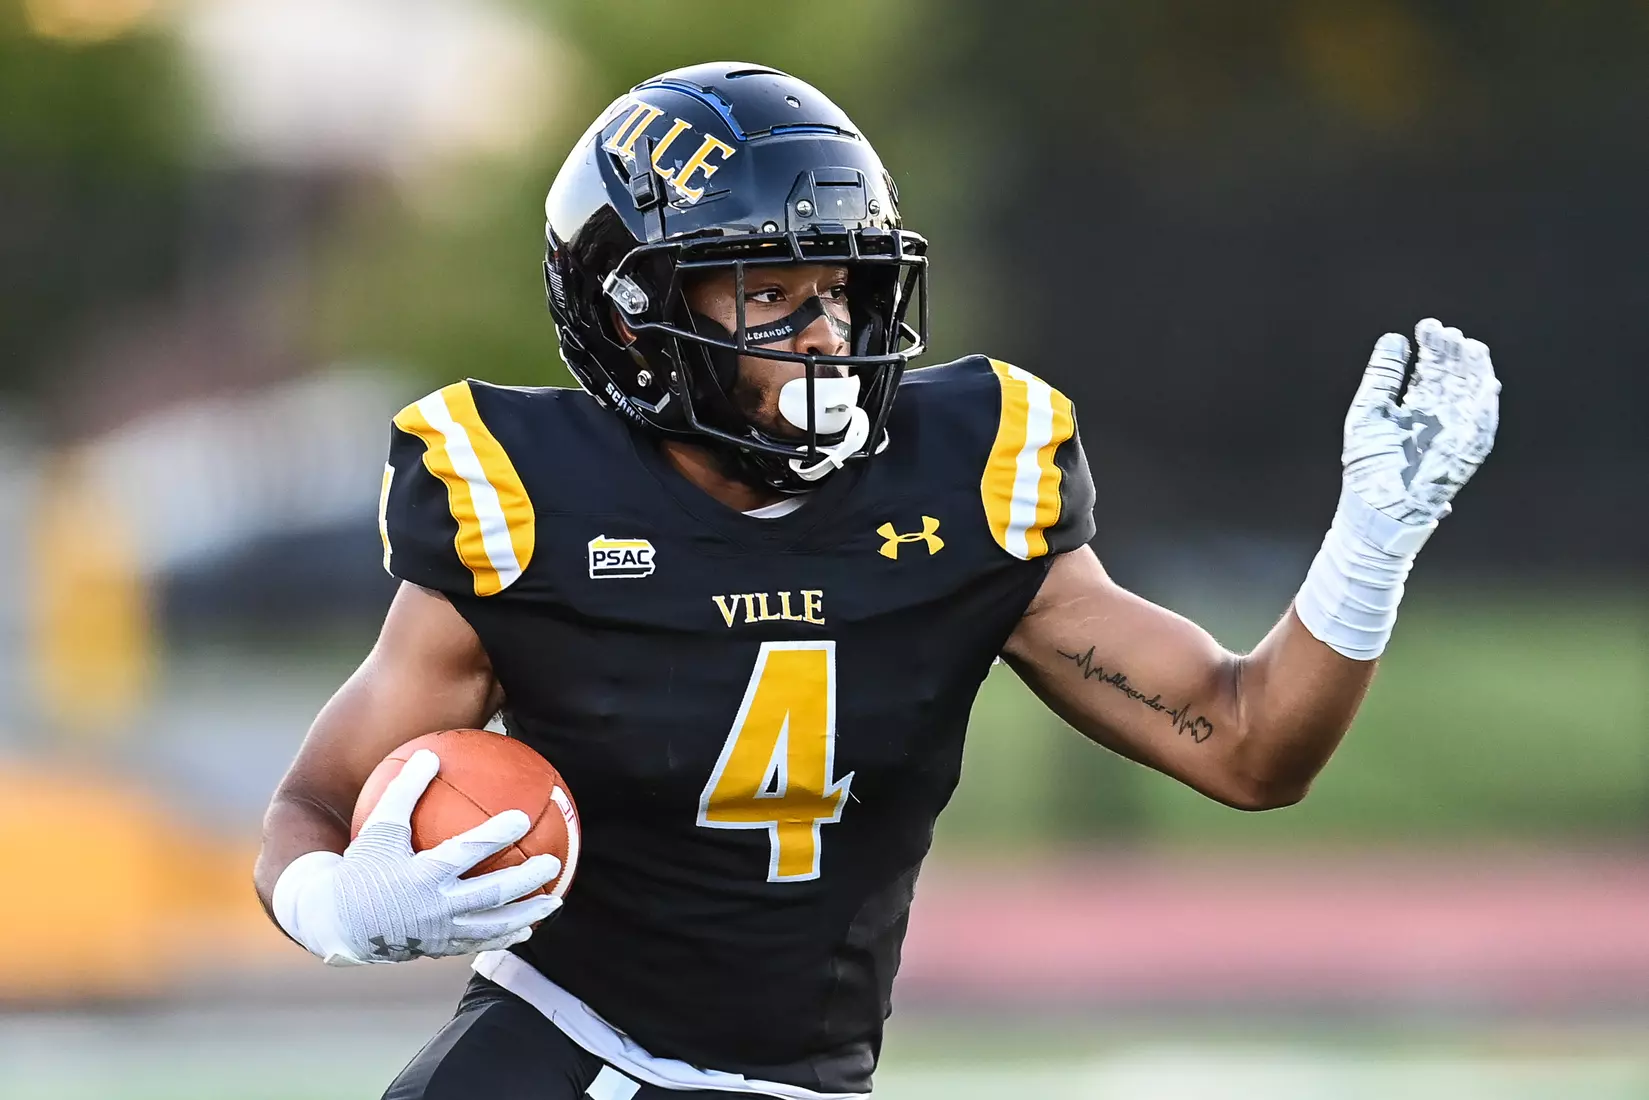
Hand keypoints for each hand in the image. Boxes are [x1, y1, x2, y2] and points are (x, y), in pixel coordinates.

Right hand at [275, 749, 562, 965]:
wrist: (336, 922)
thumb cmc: (361, 868)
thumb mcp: (379, 827)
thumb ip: (404, 791)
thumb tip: (430, 753)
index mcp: (420, 876)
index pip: (465, 852)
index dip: (494, 835)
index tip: (522, 817)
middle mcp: (434, 907)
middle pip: (490, 894)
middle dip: (525, 880)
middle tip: (553, 863)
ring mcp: (438, 933)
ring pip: (491, 926)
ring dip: (525, 914)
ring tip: (554, 903)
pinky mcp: (439, 949)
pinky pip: (478, 943)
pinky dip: (504, 936)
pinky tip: (524, 928)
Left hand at [1339, 318, 1499, 552]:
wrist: (1370, 509)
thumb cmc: (1368, 467)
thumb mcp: (1370, 411)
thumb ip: (1383, 376)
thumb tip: (1394, 338)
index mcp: (1416, 408)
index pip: (1430, 370)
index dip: (1432, 348)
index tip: (1427, 326)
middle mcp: (1438, 419)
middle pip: (1453, 379)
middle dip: (1453, 355)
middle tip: (1448, 332)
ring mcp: (1451, 437)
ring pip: (1472, 400)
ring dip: (1476, 374)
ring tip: (1473, 348)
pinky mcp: (1461, 458)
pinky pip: (1480, 432)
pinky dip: (1485, 410)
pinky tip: (1488, 386)